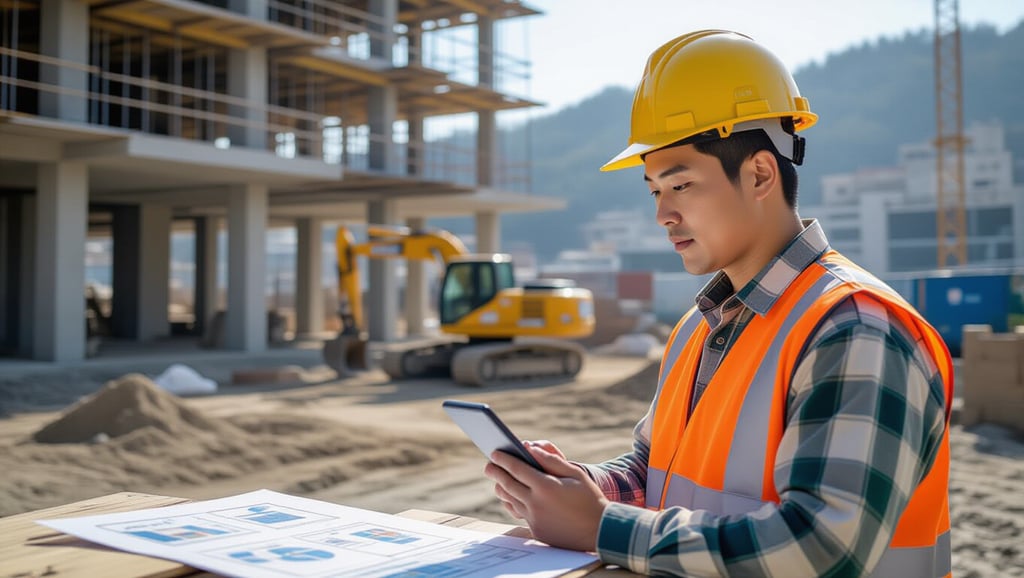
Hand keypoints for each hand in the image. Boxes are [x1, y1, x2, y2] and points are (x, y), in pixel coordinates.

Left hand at [484, 443, 607, 551]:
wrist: (599, 530)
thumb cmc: (589, 498)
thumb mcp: (575, 473)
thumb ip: (551, 460)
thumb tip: (530, 449)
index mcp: (546, 486)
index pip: (517, 469)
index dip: (504, 459)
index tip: (495, 452)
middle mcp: (536, 503)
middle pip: (507, 484)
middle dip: (495, 472)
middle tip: (488, 465)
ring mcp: (534, 519)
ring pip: (509, 500)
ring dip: (501, 488)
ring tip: (498, 479)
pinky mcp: (536, 530)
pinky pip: (518, 513)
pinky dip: (512, 502)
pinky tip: (510, 496)